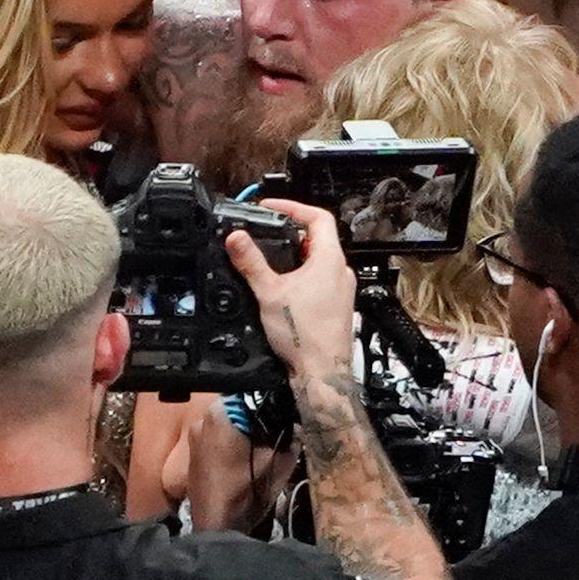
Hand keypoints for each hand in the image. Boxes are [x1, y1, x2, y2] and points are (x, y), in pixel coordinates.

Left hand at [185, 397, 298, 530]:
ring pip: (228, 419)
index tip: (286, 405)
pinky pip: (217, 433)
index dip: (271, 397)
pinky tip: (248, 452)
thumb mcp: (278, 463)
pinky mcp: (193, 449)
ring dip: (245, 425)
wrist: (216, 526)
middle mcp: (203, 416)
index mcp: (222, 412)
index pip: (251, 389)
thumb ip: (290, 438)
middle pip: (238, 403)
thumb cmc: (246, 492)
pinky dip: (233, 437)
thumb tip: (297, 423)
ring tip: (265, 439)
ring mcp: (195, 432)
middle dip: (258, 412)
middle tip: (280, 422)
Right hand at [225, 199, 355, 382]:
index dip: (293, 207)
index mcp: (329, 260)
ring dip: (295, 256)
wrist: (322, 372)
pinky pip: (320, 281)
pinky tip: (284, 290)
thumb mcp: (269, 292)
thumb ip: (251, 263)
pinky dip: (302, 276)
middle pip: (317, 238)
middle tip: (267, 233)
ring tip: (271, 262)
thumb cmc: (305, 336)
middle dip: (290, 233)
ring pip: (318, 261)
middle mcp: (340, 272)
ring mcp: (341, 290)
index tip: (272, 207)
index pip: (318, 217)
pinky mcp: (336, 306)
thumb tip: (236, 238)